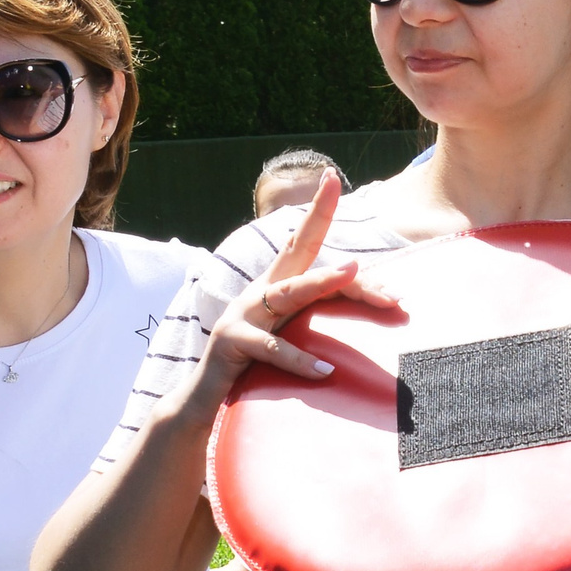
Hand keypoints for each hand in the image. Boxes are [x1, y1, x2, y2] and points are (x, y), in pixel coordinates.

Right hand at [180, 175, 393, 417]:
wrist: (203, 394)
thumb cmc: (256, 364)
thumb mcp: (289, 334)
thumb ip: (317, 317)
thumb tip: (367, 306)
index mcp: (276, 284)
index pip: (302, 241)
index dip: (317, 210)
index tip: (332, 177)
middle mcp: (259, 291)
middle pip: (296, 251)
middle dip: (319, 221)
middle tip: (357, 198)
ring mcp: (244, 314)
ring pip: (288, 293)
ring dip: (321, 281)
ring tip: (353, 273)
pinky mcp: (234, 343)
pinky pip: (273, 350)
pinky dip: (301, 361)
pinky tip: (325, 370)